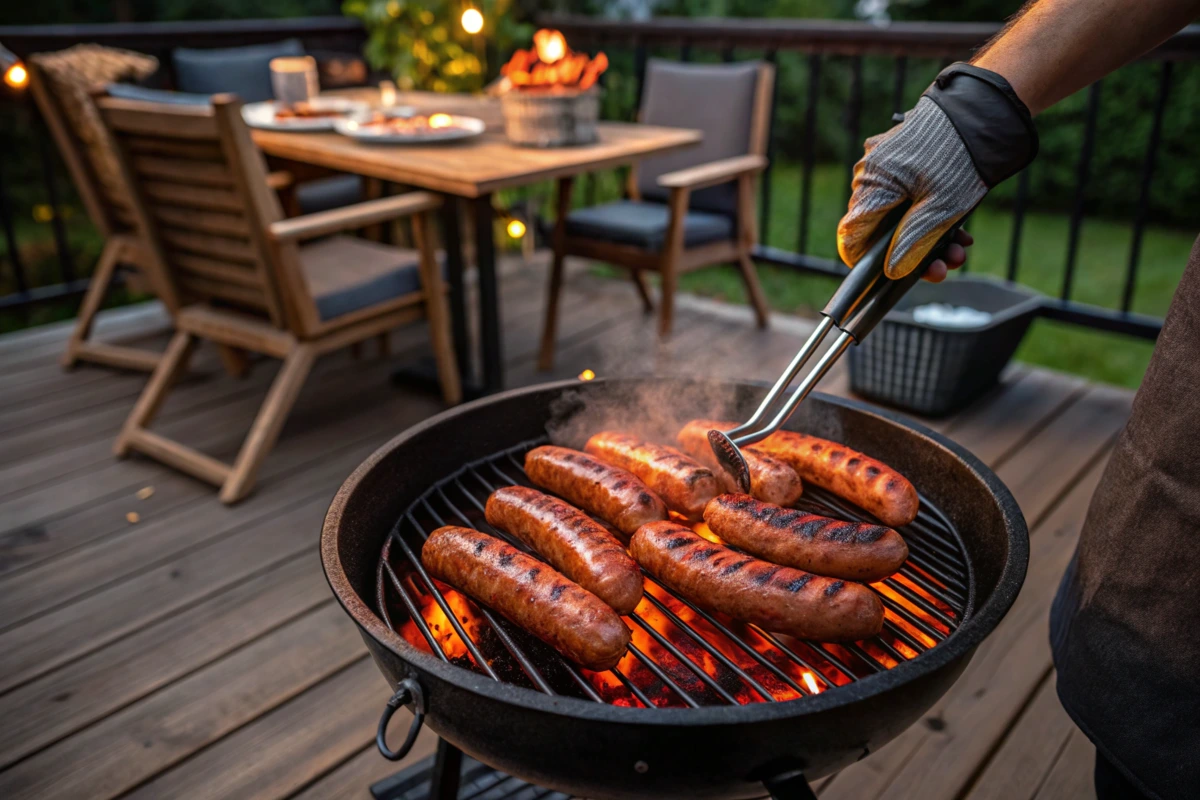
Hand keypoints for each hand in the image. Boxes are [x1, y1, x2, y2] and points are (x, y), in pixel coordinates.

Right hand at [837, 64, 1037, 279]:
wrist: (985, 111)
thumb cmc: (960, 159)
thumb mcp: (939, 212)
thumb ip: (911, 246)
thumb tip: (891, 272)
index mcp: (871, 186)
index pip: (851, 236)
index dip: (866, 264)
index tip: (890, 279)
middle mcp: (870, 174)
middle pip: (879, 228)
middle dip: (913, 253)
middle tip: (947, 268)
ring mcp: (885, 163)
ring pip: (897, 215)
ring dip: (927, 238)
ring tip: (961, 250)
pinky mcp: (902, 157)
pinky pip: (907, 196)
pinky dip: (928, 214)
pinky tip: (958, 229)